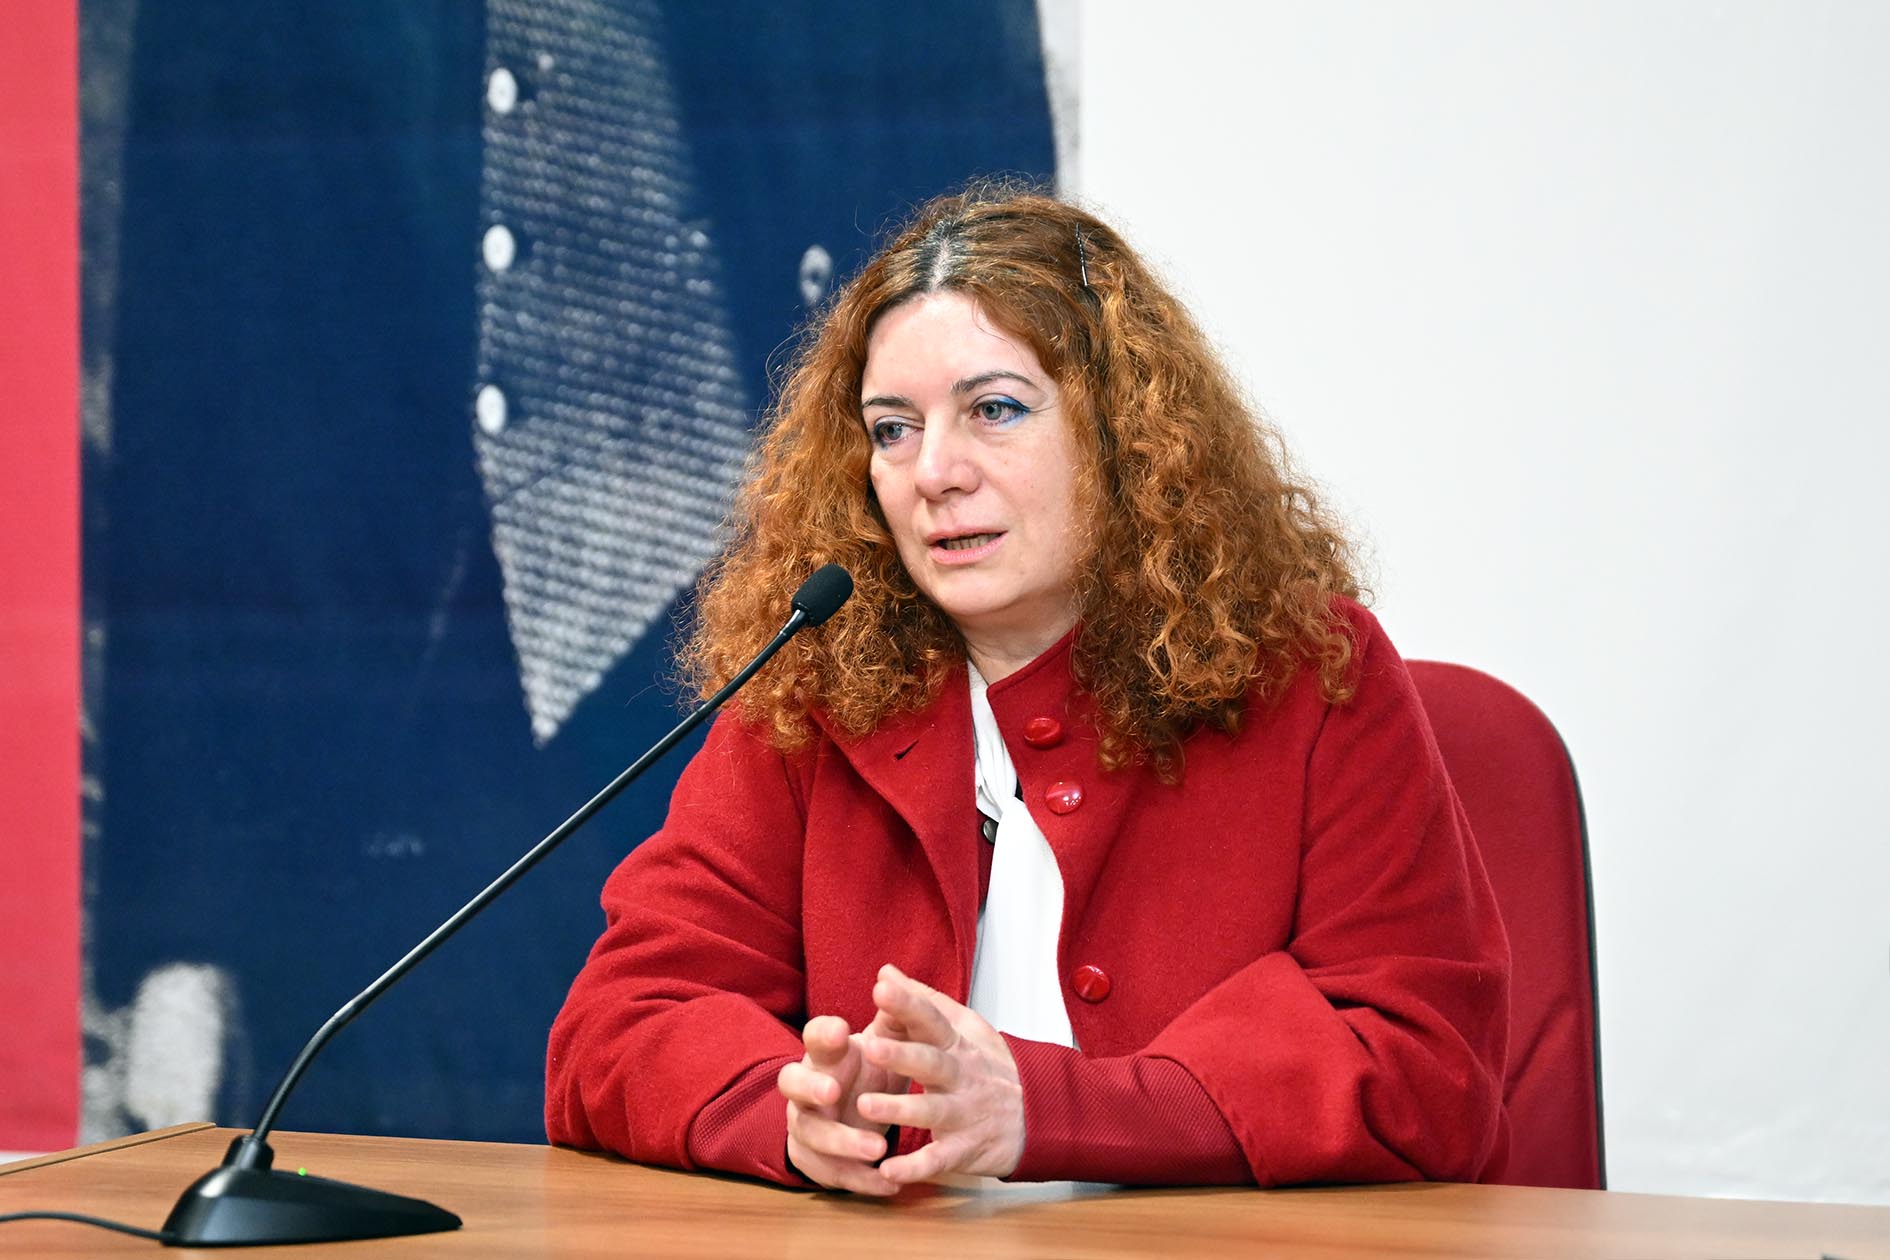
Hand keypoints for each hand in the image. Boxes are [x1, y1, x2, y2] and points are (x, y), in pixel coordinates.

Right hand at [777, 1013, 906, 1194]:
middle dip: (810, 1087)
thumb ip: (895, 1017)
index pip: (814, 1037)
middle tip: (832, 1091)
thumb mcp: (889, 1043)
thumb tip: (892, 978)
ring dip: (842, 1142)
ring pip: (811, 1134)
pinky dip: (860, 1180)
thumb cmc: (874, 1069)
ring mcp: (808, 1124)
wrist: (861, 1114)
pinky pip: (832, 1174)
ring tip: (876, 1149)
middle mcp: (808, 1088)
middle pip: (791, 1083)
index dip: (823, 1034)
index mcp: (827, 1054)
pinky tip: (887, 1183)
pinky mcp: (817, 1160)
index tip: (843, 1029)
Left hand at [853, 963, 1024, 1182]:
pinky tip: (887, 1171)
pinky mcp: (963, 1149)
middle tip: (870, 1046)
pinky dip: (914, 1168)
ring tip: (865, 1106)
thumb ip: (922, 1001)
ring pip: (932, 1111)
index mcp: (957, 1044)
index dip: (908, 1003)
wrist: (1040, 1114)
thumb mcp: (965, 1027)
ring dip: (899, 1109)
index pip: (932, 1019)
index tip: (882, 987)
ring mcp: (964, 1114)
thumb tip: (886, 972)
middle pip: (932, 1063)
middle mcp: (961, 1077)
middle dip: (902, 1056)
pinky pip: (938, 1160)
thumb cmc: (990, 1066)